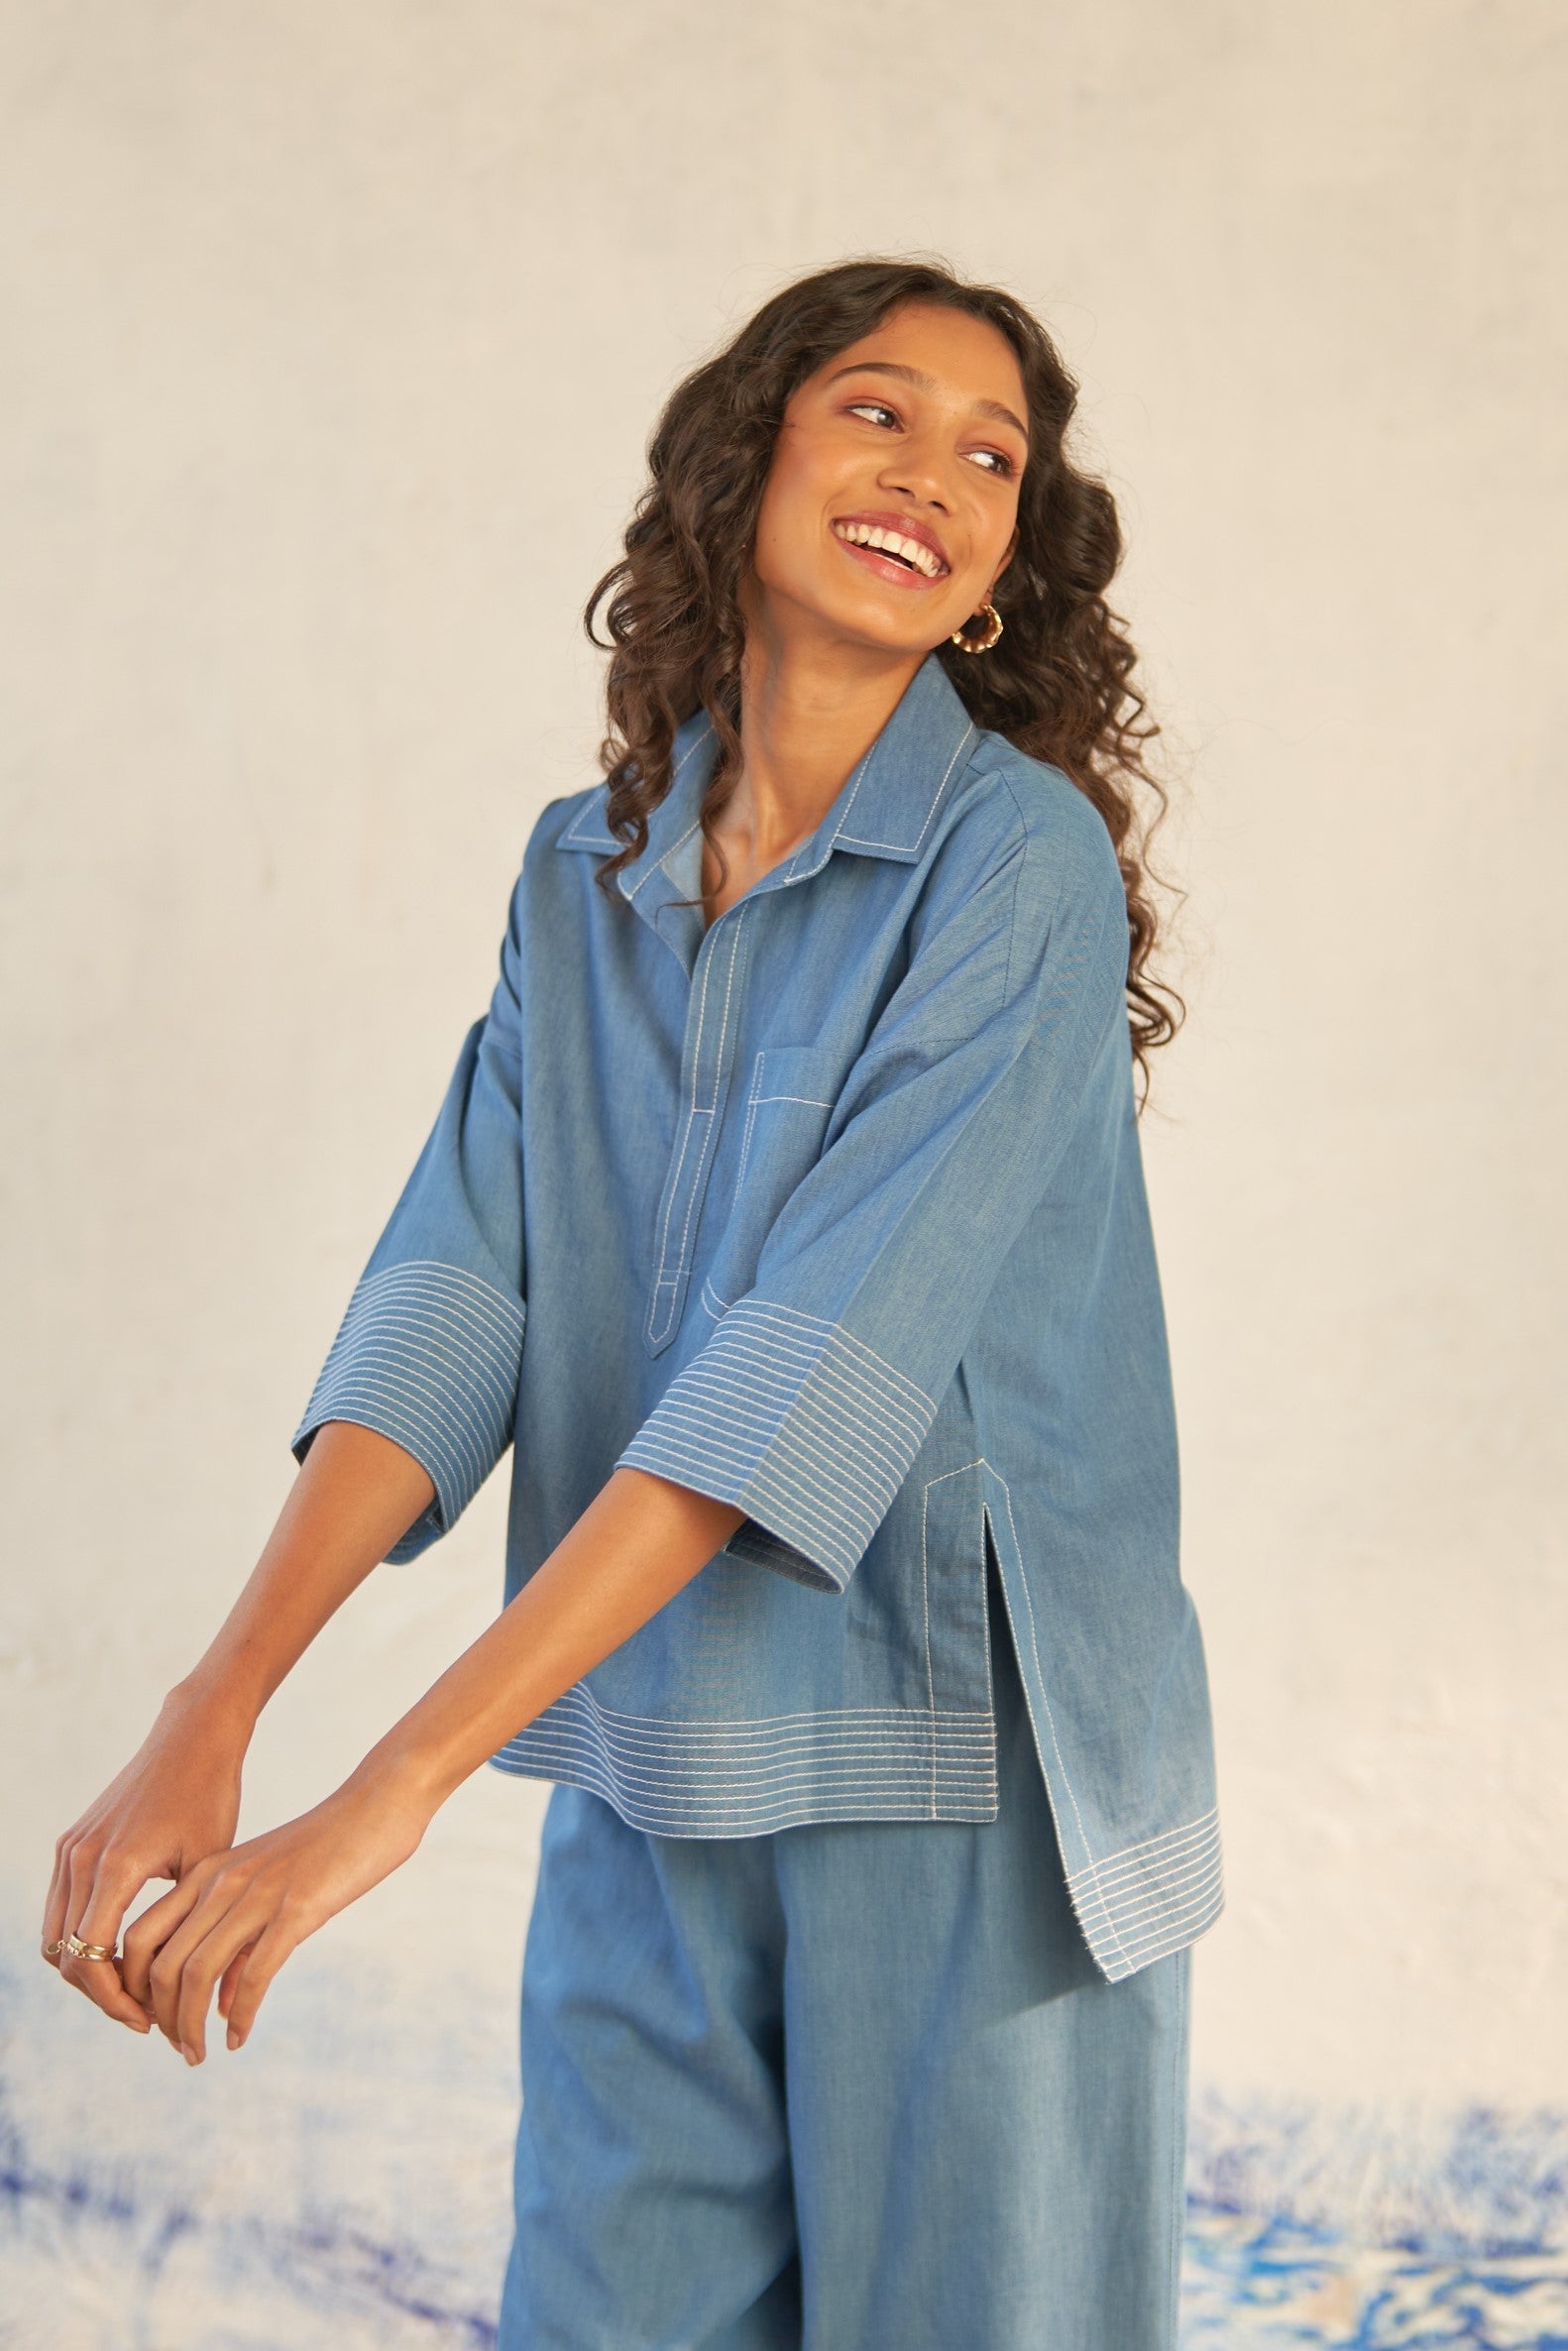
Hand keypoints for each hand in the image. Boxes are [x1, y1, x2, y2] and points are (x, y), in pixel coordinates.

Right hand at [43, 1686, 248, 2033]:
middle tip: (145, 2014)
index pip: (91, 1961)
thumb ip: (184, 1923)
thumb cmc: (211, 1795)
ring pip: (56, 1937)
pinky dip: (81, 1938)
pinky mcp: (71, 1842)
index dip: (116, 2002)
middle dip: (102, 1994)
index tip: (150, 2022)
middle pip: (67, 1958)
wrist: (192, 1738)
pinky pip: (59, 1908)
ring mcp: (70, 1849)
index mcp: (115, 1867)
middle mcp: (81, 1859)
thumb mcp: (206, 1865)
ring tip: (135, 1988)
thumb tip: (194, 1988)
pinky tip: (124, 1951)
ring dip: (88, 1969)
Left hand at [121, 1760, 431, 2061]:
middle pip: (161, 1964)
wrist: (377, 1805)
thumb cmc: (326, 1848)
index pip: (140, 1938)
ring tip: (198, 2054)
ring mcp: (258, 1894)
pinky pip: (253, 1975)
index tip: (157, 2022)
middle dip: (162, 2018)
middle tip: (180, 2049)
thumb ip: (238, 1940)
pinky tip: (238, 2037)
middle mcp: (221, 1882)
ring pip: (197, 1974)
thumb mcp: (267, 1888)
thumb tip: (219, 2002)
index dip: (136, 1989)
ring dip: (190, 2026)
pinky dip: (240, 2016)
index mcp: (207, 1873)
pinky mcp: (296, 1909)